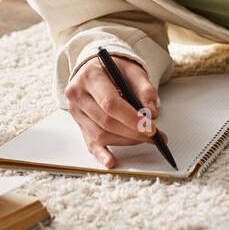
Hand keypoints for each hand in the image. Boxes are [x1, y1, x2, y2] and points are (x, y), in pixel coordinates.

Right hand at [64, 55, 160, 169]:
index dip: (131, 118)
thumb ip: (145, 89)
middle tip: (152, 135)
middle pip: (106, 121)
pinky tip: (111, 161)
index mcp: (90, 76)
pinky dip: (102, 154)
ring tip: (144, 138)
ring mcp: (75, 111)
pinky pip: (90, 143)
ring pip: (100, 134)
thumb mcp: (133, 70)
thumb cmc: (115, 69)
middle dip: (132, 132)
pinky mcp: (79, 124)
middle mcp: (77, 94)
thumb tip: (152, 113)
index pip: (109, 103)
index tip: (149, 127)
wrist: (96, 68)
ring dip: (125, 141)